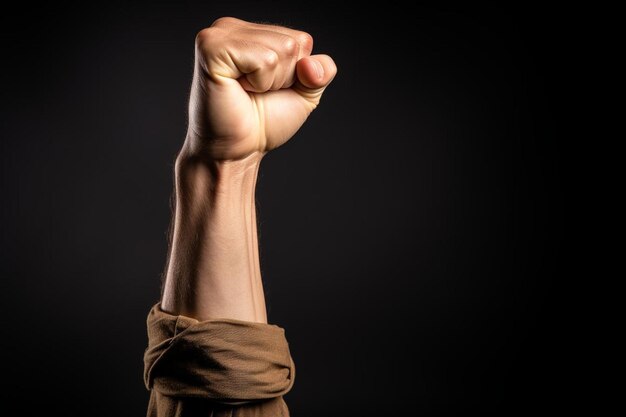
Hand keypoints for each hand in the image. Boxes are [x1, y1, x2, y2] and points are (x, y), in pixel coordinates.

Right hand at [182, 17, 336, 160]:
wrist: (235, 151)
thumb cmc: (261, 123)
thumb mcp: (303, 94)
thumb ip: (322, 72)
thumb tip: (311, 64)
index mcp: (251, 32)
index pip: (301, 40)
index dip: (295, 74)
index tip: (268, 90)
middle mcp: (232, 27)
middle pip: (293, 44)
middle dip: (283, 78)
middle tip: (255, 93)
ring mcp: (219, 35)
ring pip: (281, 50)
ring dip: (270, 82)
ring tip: (246, 91)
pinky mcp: (211, 48)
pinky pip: (263, 59)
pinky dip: (259, 82)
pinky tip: (238, 89)